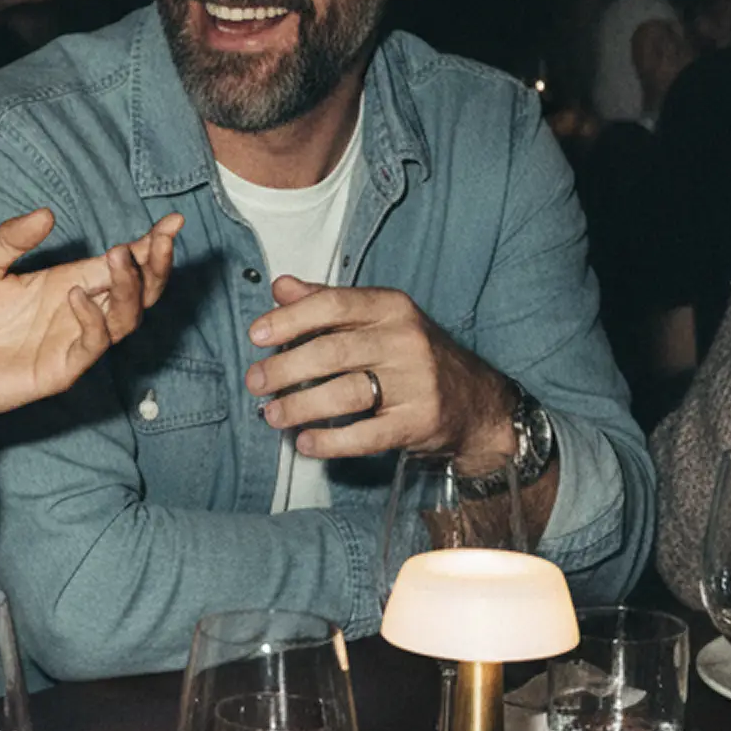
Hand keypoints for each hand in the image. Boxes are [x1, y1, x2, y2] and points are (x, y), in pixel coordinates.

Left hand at [0, 210, 182, 424]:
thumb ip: (11, 238)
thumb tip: (48, 214)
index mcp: (69, 281)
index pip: (120, 263)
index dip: (150, 244)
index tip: (173, 222)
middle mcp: (79, 310)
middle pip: (139, 291)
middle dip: (156, 265)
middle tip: (160, 240)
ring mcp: (73, 341)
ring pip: (127, 317)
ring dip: (131, 288)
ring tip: (119, 258)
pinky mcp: (60, 369)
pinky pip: (92, 345)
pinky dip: (93, 319)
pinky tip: (75, 295)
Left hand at [242, 277, 513, 470]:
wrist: (476, 401)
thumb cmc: (412, 354)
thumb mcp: (378, 318)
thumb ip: (327, 302)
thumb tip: (279, 286)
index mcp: (391, 307)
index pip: (333, 305)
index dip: (289, 319)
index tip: (256, 335)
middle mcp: (405, 340)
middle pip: (333, 351)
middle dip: (285, 368)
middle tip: (254, 383)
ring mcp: (416, 383)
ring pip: (346, 393)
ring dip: (300, 406)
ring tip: (271, 415)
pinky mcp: (419, 423)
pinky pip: (367, 436)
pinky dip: (331, 442)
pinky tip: (304, 443)